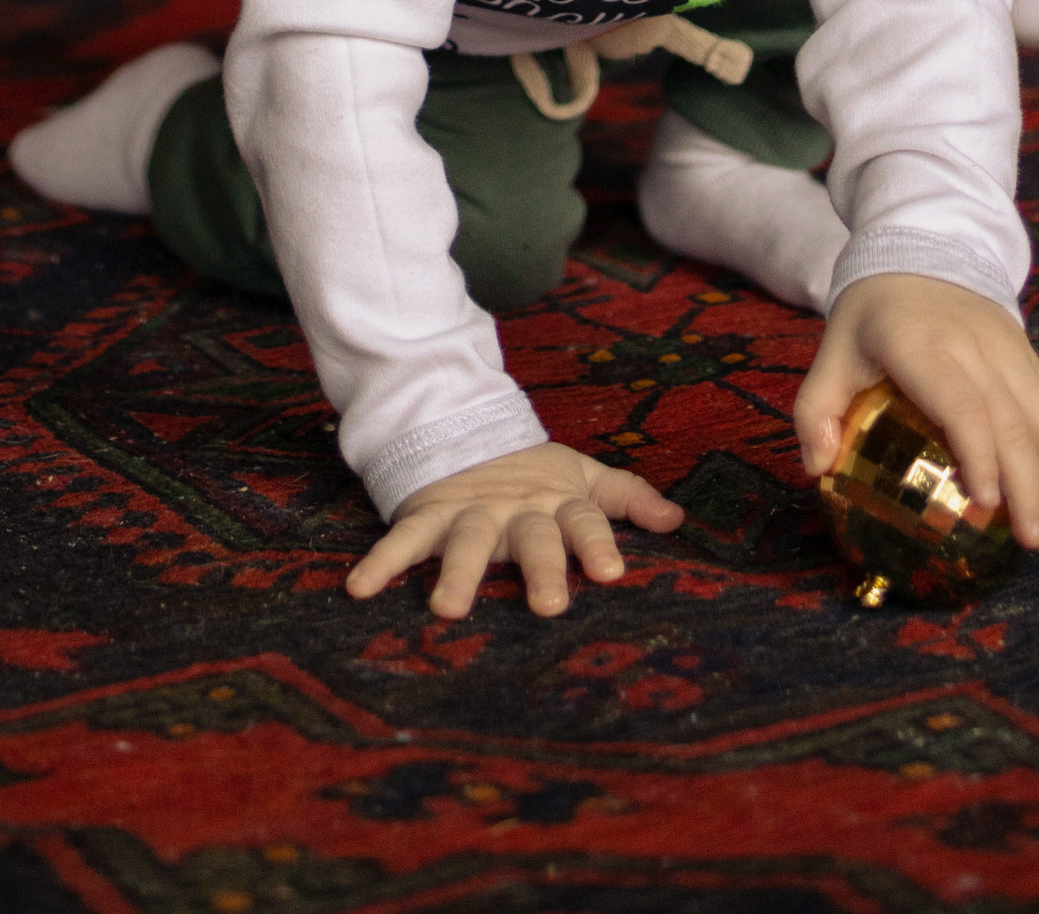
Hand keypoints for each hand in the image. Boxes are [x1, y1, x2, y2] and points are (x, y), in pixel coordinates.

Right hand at [345, 440, 683, 621]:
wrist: (465, 429)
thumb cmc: (534, 473)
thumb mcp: (582, 478)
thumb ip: (628, 498)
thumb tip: (678, 521)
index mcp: (558, 501)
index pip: (586, 520)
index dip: (599, 544)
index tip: (614, 574)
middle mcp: (516, 509)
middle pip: (532, 538)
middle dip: (541, 570)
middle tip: (549, 608)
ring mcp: (469, 512)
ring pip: (466, 543)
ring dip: (457, 574)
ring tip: (446, 609)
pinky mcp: (428, 515)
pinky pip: (403, 541)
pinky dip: (381, 563)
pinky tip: (359, 589)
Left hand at [796, 273, 1038, 551]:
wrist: (919, 245)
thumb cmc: (872, 314)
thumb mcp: (833, 350)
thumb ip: (816, 409)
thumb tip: (818, 469)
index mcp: (920, 345)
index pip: (960, 404)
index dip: (978, 453)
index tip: (986, 502)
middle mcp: (972, 344)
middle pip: (1010, 419)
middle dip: (1026, 484)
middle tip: (1030, 541)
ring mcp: (1006, 344)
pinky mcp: (1025, 347)